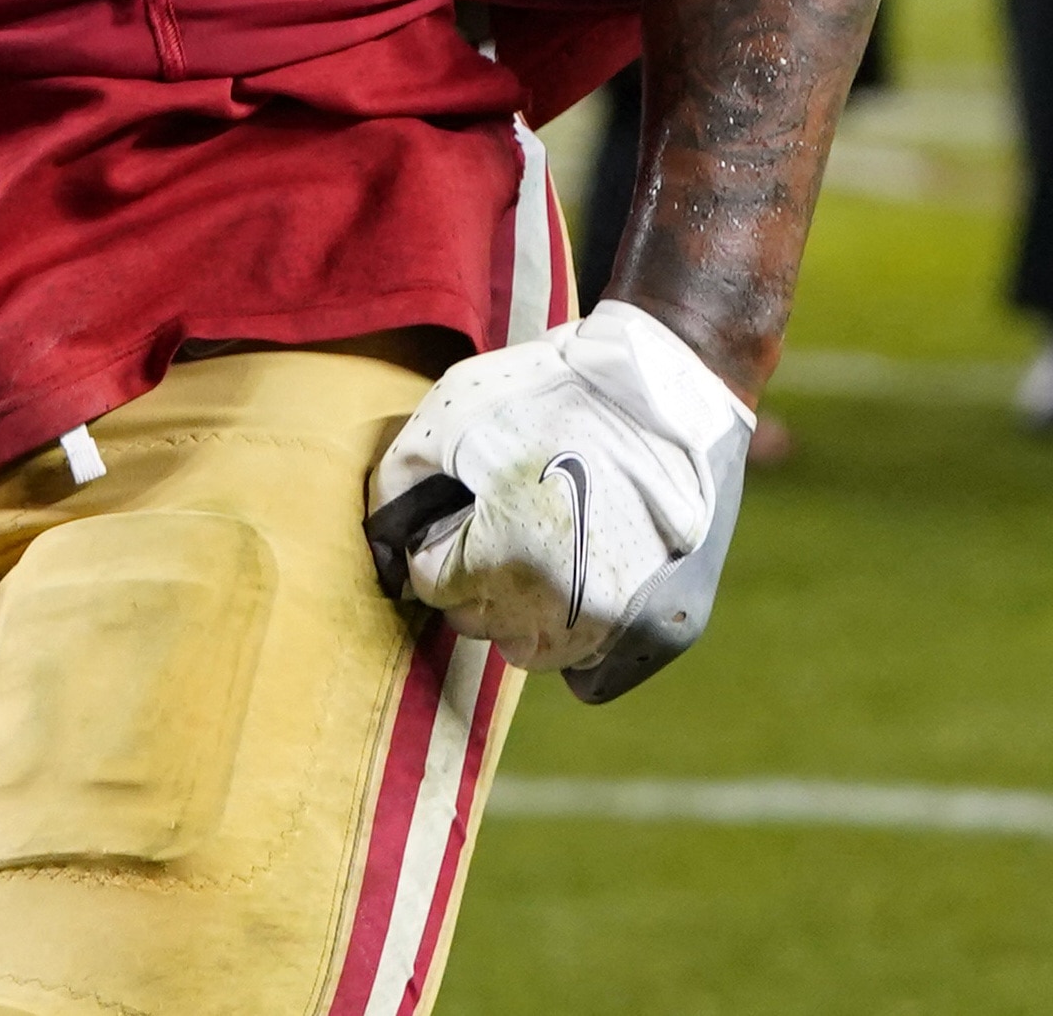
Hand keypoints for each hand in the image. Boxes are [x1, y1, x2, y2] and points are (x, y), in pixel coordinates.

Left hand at [364, 302, 753, 690]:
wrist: (669, 379)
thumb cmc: (554, 390)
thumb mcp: (451, 413)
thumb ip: (398, 483)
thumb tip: (383, 545)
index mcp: (507, 559)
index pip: (434, 582)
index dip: (442, 535)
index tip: (470, 501)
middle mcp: (565, 608)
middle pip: (479, 620)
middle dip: (476, 574)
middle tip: (507, 517)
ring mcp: (620, 624)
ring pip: (530, 650)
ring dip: (521, 611)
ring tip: (541, 547)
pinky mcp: (664, 627)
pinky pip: (590, 672)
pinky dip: (575, 639)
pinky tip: (580, 585)